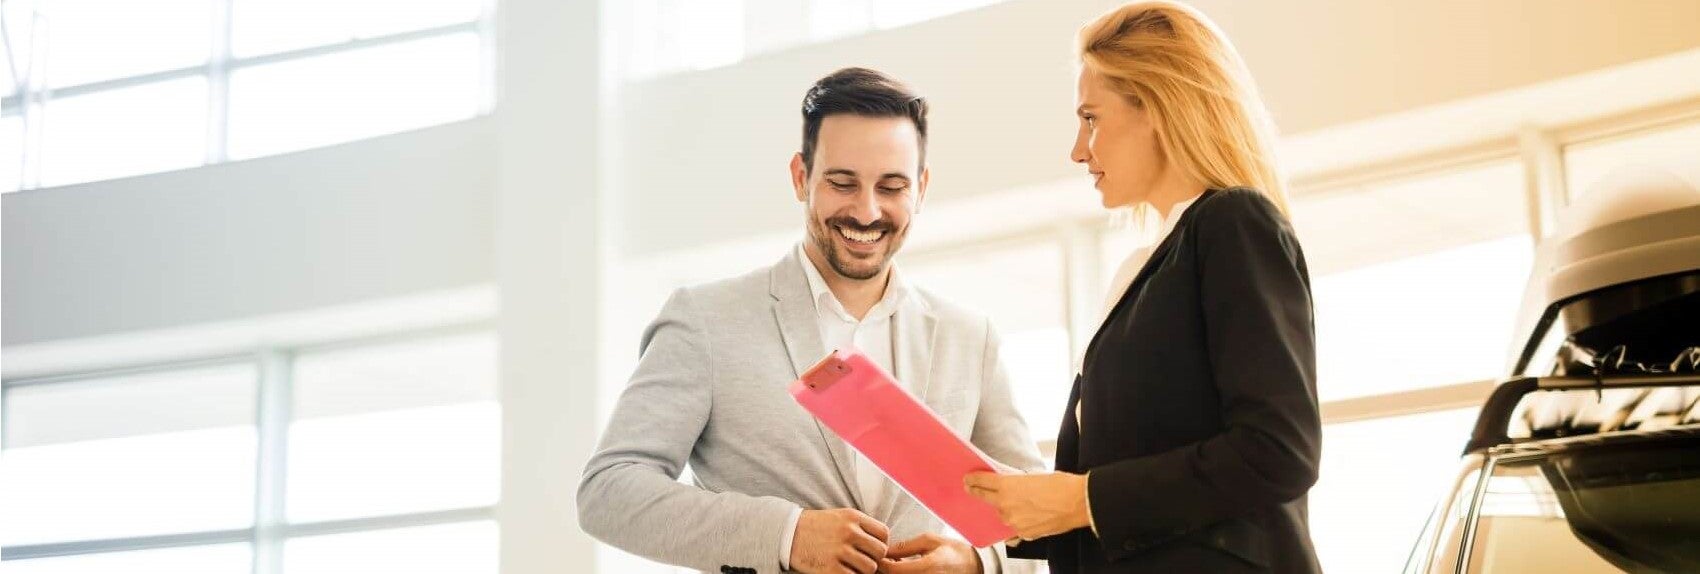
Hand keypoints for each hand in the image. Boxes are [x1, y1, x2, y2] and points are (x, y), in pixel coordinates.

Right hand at [790, 508, 890, 573]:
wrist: (787, 533)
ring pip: (870, 568)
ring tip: (852, 567)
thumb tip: (882, 544)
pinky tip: (841, 571)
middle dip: (875, 559)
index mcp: (853, 517)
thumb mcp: (840, 516)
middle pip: (880, 552)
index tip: (873, 549)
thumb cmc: (816, 526)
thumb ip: (861, 526)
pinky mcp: (830, 567)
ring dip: (863, 570)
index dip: (882, 544)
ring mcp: (839, 550)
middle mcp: (848, 532)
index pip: (884, 533)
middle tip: (864, 560)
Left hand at [877, 532, 980, 573]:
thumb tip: (886, 549)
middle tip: (886, 559)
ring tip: (898, 563)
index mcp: (927, 567)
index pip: (893, 570)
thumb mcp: (930, 541)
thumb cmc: (954, 551)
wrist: (974, 566)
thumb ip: (906, 546)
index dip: (882, 563)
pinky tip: (906, 569)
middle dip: (886, 569)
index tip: (879, 555)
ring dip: (895, 573)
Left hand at [963, 471, 1090, 541]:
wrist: (1078, 502)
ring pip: (1002, 515)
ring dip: (1005, 509)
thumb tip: (1011, 487)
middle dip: (983, 494)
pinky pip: (1014, 528)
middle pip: (988, 500)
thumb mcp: (1034, 477)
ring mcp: (1014, 521)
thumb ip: (1017, 483)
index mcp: (1007, 486)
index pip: (982, 483)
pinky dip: (1018, 522)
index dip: (973, 481)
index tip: (968, 480)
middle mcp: (1006, 505)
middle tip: (976, 489)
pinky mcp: (1024, 533)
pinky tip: (1027, 515)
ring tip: (1018, 504)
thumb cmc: (1061, 486)